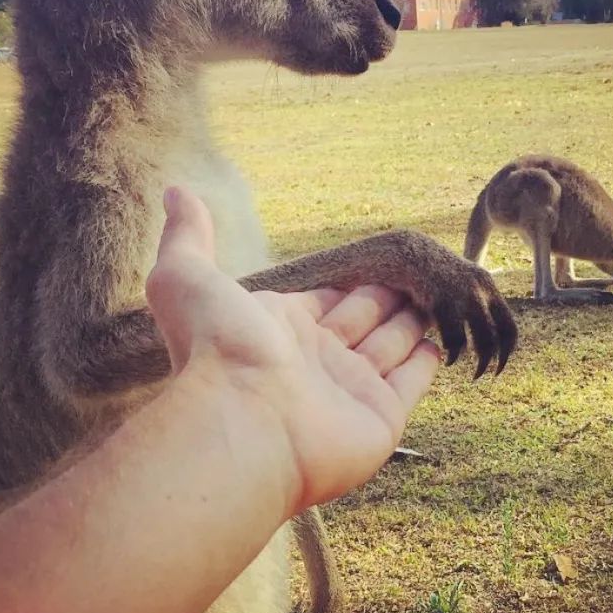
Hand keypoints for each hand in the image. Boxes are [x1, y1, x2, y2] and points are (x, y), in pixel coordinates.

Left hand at [145, 187, 441, 516]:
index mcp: (279, 327)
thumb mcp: (187, 276)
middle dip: (384, 295)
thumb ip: (188, 234)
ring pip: (390, 343)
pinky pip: (411, 381)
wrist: (243, 423)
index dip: (346, 280)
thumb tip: (174, 190)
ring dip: (410, 321)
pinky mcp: (382, 416)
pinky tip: (438, 342)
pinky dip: (425, 362)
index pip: (324, 296)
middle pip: (362, 316)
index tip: (374, 260)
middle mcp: (316, 359)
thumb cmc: (217, 348)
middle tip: (414, 273)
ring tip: (435, 298)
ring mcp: (350, 389)